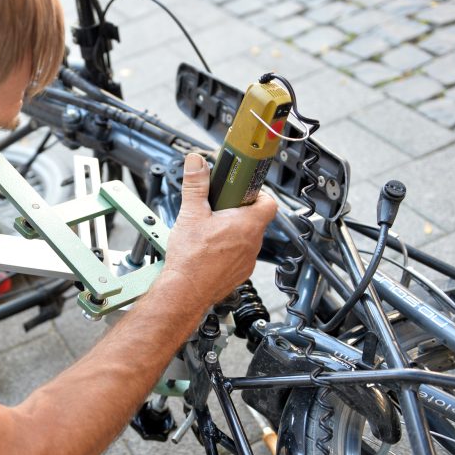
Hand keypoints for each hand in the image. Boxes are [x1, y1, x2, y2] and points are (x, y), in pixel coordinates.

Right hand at [161, 153, 276, 307]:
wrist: (185, 291)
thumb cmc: (191, 259)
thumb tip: (197, 163)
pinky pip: (239, 256)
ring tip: (209, 230)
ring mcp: (247, 261)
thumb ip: (196, 184)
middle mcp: (253, 243)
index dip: (257, 193)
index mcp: (247, 224)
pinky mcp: (239, 274)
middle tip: (218, 208)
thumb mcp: (191, 214)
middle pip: (255, 219)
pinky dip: (228, 250)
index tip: (242, 190)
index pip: (268, 201)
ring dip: (232, 232)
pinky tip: (208, 250)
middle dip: (237, 211)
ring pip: (246, 238)